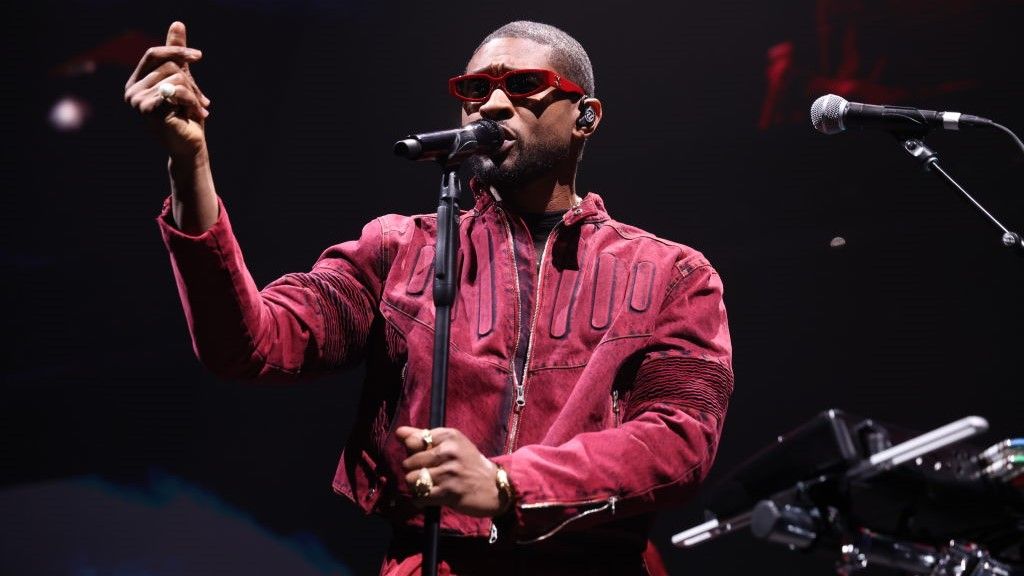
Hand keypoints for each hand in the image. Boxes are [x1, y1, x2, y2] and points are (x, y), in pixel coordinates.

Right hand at [124, 21, 210, 160]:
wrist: (189, 146)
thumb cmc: (186, 115)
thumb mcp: (183, 80)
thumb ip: (177, 54)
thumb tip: (178, 23)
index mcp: (136, 82)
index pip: (153, 54)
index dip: (176, 50)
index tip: (199, 56)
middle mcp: (132, 90)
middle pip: (169, 66)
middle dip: (191, 82)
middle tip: (200, 101)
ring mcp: (137, 100)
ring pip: (176, 77)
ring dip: (194, 94)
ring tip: (196, 110)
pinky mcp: (149, 110)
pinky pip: (177, 90)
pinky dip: (192, 101)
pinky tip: (193, 115)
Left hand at [396, 426, 509, 516]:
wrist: (495, 486)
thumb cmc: (469, 463)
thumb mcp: (452, 443)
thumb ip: (423, 437)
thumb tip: (398, 432)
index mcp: (448, 435)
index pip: (412, 441)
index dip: (413, 452)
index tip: (425, 458)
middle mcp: (448, 451)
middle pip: (408, 462)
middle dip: (414, 471)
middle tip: (429, 475)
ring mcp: (449, 472)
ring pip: (411, 480)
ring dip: (416, 486)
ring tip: (429, 486)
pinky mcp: (449, 492)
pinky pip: (420, 497)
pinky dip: (421, 500)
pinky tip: (432, 497)